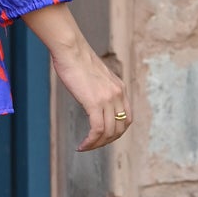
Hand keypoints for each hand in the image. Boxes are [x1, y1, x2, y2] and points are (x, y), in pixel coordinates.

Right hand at [50, 35, 131, 150]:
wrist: (71, 49)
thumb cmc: (77, 60)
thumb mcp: (95, 76)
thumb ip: (99, 89)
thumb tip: (92, 98)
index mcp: (120, 88)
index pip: (127, 118)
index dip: (117, 132)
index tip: (103, 137)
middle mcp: (118, 94)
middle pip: (120, 128)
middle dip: (108, 141)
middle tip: (93, 145)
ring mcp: (108, 99)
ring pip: (109, 132)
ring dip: (97, 144)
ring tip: (85, 147)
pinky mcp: (95, 102)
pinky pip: (97, 130)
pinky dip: (91, 142)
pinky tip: (82, 145)